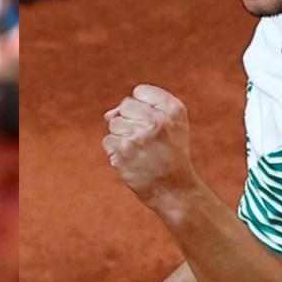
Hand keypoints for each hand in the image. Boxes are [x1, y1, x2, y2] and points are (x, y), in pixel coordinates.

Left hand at [102, 84, 197, 205]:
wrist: (174, 190)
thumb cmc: (170, 152)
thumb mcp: (172, 123)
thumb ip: (142, 107)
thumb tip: (108, 115)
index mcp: (172, 110)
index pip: (140, 91)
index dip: (143, 107)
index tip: (155, 124)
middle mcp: (156, 121)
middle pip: (125, 106)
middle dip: (131, 121)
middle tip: (148, 140)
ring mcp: (138, 137)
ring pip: (114, 123)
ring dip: (123, 137)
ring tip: (141, 151)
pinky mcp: (123, 152)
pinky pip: (108, 141)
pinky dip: (116, 151)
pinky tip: (133, 160)